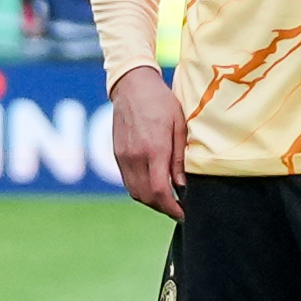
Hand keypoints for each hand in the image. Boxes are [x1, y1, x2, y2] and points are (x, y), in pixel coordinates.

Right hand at [106, 61, 193, 217]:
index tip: (183, 214)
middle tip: (178, 209)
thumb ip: (179, 158)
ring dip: (150, 201)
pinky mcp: (116, 154)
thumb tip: (181, 185)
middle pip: (145, 197)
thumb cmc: (161, 102)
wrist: (132, 85)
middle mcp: (134, 157)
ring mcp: (122, 157)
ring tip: (166, 199)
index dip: (172, 208)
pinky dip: (140, 189)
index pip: (160, 192)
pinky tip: (153, 184)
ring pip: (134, 192)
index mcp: (153, 150)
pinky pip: (128, 181)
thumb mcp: (179, 127)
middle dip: (162, 208)